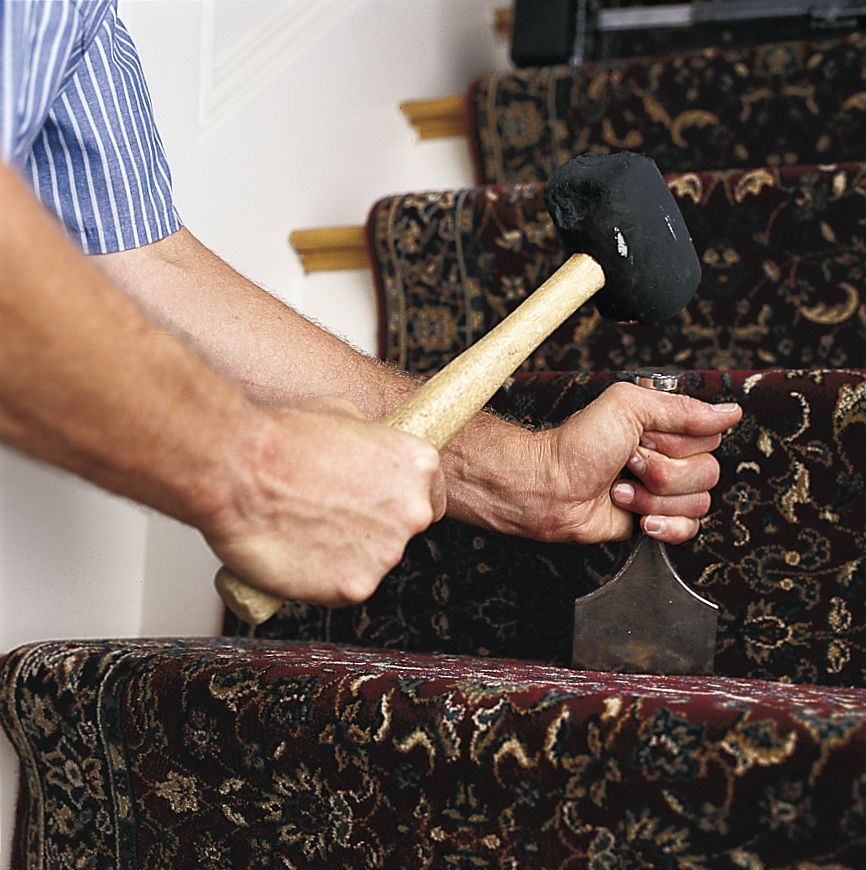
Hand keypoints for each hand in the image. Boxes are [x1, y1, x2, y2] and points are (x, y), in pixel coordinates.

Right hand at [201, 398, 444, 606]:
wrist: (236, 467)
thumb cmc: (280, 436)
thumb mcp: (340, 413)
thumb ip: (369, 441)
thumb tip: (367, 450)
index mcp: (417, 464)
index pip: (431, 495)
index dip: (400, 500)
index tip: (379, 503)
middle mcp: (412, 510)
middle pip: (402, 530)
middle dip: (371, 527)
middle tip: (329, 514)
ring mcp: (386, 553)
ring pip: (372, 561)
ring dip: (345, 553)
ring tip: (303, 528)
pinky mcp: (355, 587)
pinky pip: (344, 588)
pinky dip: (322, 579)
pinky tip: (296, 551)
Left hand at [525, 382, 741, 544]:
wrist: (550, 488)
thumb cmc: (578, 444)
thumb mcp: (628, 407)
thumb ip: (682, 408)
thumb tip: (729, 412)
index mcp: (665, 426)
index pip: (709, 438)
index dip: (678, 443)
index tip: (643, 440)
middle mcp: (668, 457)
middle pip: (708, 473)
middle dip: (663, 473)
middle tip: (627, 464)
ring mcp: (662, 491)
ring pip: (699, 503)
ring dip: (653, 499)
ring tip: (620, 489)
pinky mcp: (654, 521)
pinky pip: (689, 529)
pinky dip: (664, 526)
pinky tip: (638, 518)